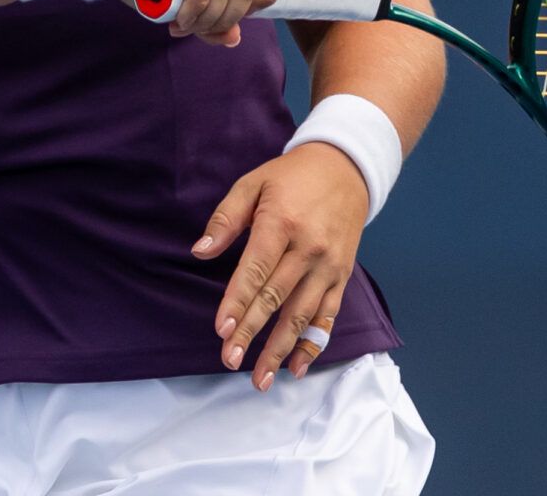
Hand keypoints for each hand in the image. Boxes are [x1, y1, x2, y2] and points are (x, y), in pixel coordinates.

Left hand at [191, 143, 366, 389]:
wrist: (347, 168)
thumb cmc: (292, 177)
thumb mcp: (253, 183)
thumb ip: (226, 218)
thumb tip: (200, 251)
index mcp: (281, 222)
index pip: (255, 270)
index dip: (238, 302)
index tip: (221, 329)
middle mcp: (308, 248)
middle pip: (276, 298)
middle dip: (252, 333)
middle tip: (230, 360)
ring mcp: (329, 265)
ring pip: (302, 315)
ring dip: (280, 349)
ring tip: (260, 378)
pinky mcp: (342, 276)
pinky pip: (328, 316)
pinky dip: (312, 344)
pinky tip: (295, 367)